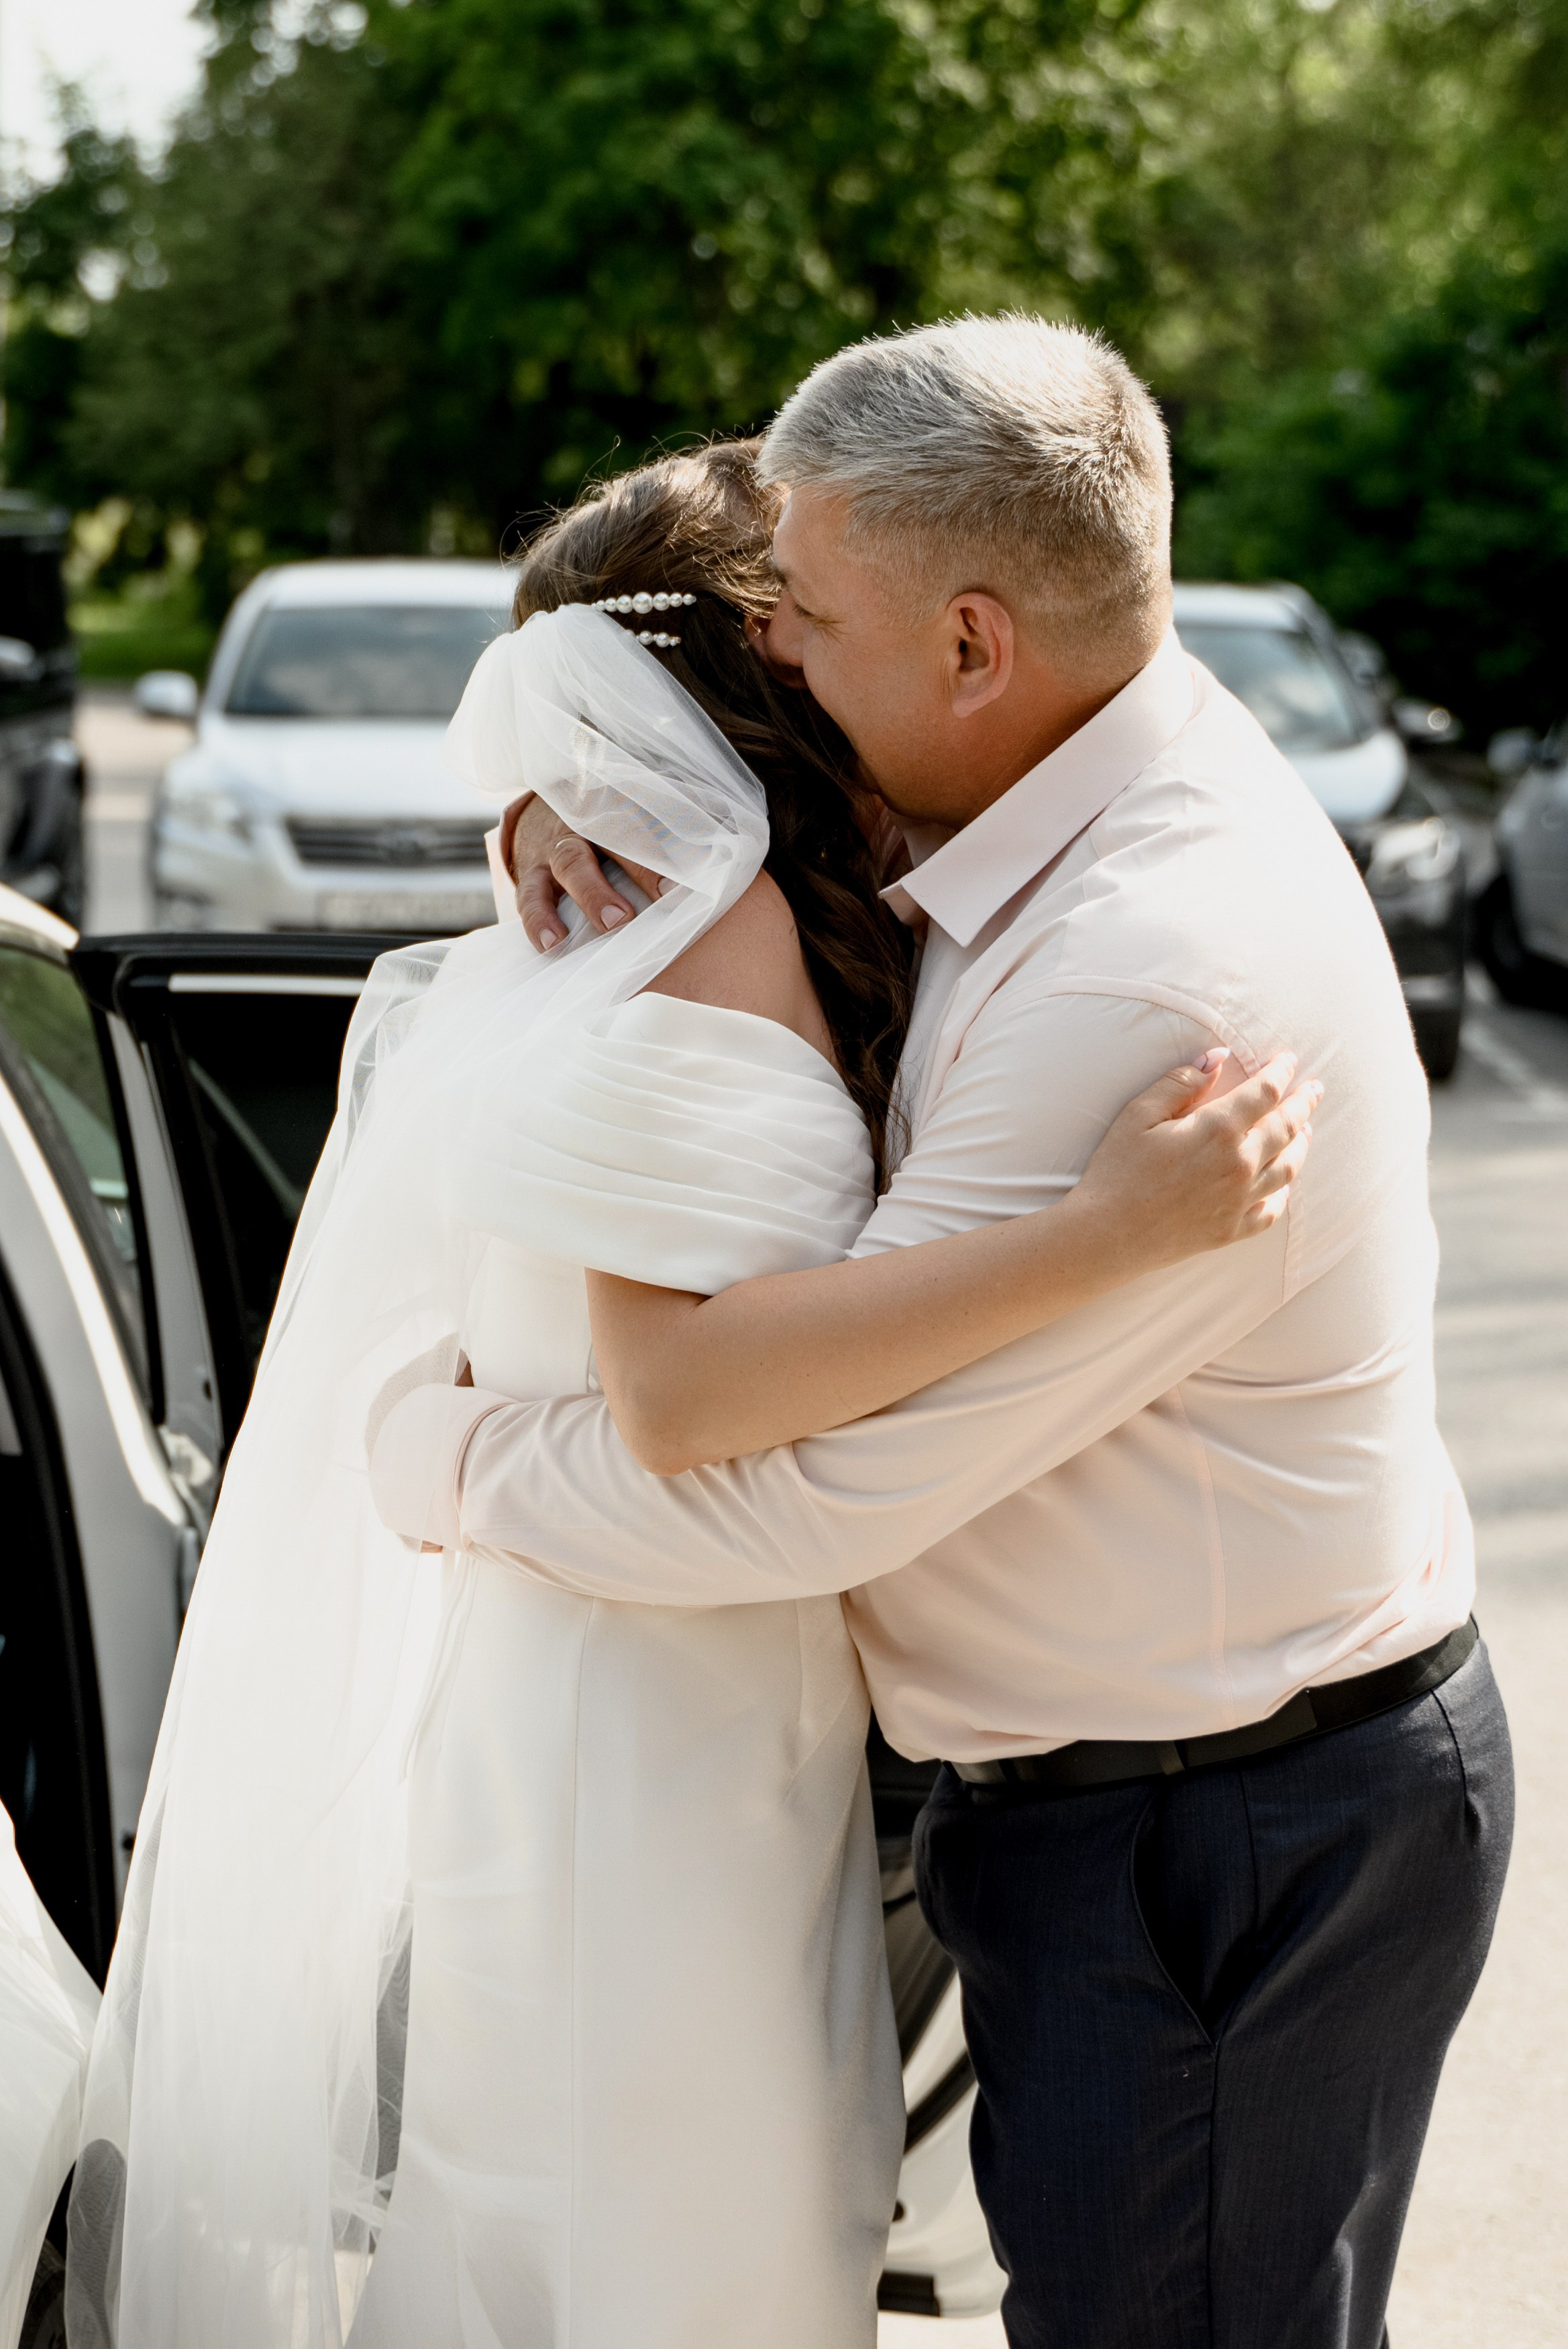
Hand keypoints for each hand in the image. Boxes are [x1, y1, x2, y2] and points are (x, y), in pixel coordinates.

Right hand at [501, 794, 664, 952]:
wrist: (538, 809)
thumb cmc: (603, 817)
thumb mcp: (630, 807)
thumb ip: (672, 821)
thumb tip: (725, 842)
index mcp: (617, 803)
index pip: (643, 823)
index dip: (660, 853)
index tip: (678, 888)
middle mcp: (587, 821)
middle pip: (606, 841)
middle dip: (633, 871)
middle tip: (632, 914)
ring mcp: (555, 847)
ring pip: (569, 866)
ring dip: (587, 896)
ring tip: (606, 927)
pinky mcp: (529, 872)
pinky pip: (529, 897)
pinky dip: (538, 922)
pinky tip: (551, 945)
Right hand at [1073, 1049, 1319, 1274]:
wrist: (1105, 1236)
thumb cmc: (1115, 1171)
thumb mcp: (1138, 1115)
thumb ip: (1181, 1083)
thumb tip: (1218, 1057)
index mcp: (1217, 1130)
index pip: (1265, 1092)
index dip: (1281, 1071)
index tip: (1288, 1060)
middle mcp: (1239, 1164)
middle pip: (1287, 1127)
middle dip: (1303, 1103)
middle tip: (1315, 1089)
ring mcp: (1239, 1200)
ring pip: (1288, 1168)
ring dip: (1302, 1144)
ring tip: (1307, 1130)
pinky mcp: (1231, 1230)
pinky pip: (1271, 1210)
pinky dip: (1283, 1193)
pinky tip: (1284, 1184)